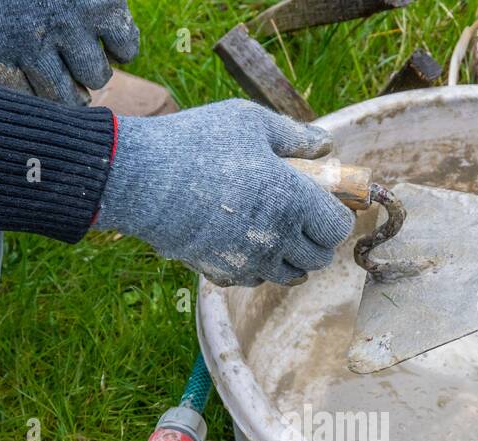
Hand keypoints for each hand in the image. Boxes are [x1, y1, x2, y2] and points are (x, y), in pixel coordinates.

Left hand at [0, 0, 139, 103]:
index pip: (28, 98)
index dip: (40, 95)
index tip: (47, 85)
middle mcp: (36, 42)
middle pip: (66, 98)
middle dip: (71, 91)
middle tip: (72, 75)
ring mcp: (73, 24)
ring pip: (98, 76)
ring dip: (94, 67)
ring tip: (87, 48)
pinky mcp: (105, 5)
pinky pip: (126, 48)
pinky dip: (122, 44)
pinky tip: (108, 30)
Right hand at [95, 101, 356, 287]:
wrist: (140, 179)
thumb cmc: (197, 143)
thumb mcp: (250, 123)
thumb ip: (295, 137)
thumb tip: (327, 147)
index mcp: (292, 200)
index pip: (337, 228)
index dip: (337, 216)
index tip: (326, 202)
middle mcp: (276, 239)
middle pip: (319, 257)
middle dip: (318, 238)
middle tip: (304, 216)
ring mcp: (249, 261)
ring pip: (291, 275)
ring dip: (292, 256)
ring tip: (278, 230)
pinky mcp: (222, 273)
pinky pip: (256, 279)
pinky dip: (260, 266)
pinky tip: (247, 241)